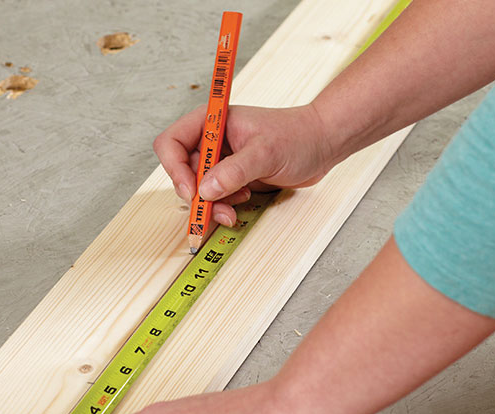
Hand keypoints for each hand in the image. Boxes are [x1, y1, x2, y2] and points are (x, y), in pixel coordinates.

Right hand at [153, 104, 334, 225]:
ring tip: (232, 210)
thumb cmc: (298, 136)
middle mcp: (212, 140)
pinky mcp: (233, 177)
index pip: (172, 143)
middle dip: (196, 194)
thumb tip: (205, 190)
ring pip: (199, 189)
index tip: (191, 190)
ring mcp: (222, 160)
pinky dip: (223, 206)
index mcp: (212, 122)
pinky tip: (242, 202)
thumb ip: (235, 171)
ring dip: (211, 204)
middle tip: (213, 211)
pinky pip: (216, 197)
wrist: (322, 144)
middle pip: (182, 171)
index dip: (175, 168)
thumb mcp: (265, 153)